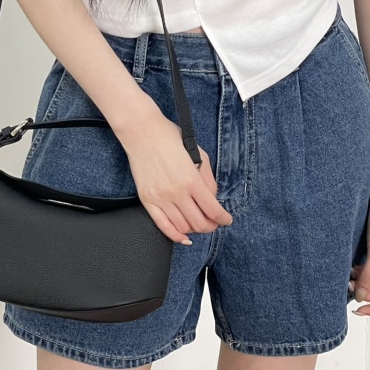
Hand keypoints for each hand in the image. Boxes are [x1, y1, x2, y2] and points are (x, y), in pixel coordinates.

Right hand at [115, 109, 232, 244]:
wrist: (143, 133)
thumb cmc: (171, 139)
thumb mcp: (199, 154)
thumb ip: (208, 180)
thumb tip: (213, 200)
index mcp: (192, 180)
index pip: (213, 210)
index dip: (223, 219)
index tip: (227, 220)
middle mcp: (176, 192)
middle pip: (199, 223)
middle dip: (211, 226)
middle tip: (214, 223)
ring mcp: (160, 198)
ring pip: (182, 227)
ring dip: (194, 229)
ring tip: (198, 223)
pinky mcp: (147, 200)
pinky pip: (163, 226)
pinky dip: (175, 236)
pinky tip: (183, 237)